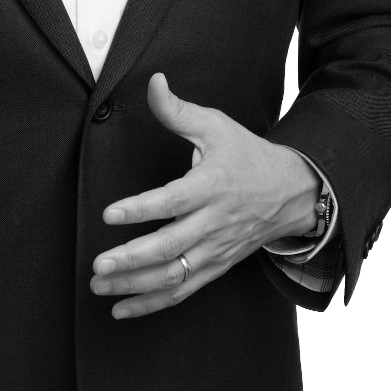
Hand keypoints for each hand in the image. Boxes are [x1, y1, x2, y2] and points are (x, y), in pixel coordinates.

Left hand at [90, 73, 319, 319]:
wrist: (292, 193)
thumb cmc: (246, 155)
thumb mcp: (216, 125)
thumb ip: (177, 110)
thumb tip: (153, 81)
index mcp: (211, 186)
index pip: (172, 201)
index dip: (141, 209)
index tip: (109, 214)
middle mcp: (213, 223)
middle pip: (170, 247)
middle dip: (131, 260)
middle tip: (98, 265)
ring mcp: (215, 250)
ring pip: (173, 276)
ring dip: (135, 286)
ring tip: (100, 287)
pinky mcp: (215, 266)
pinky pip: (182, 290)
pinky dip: (152, 303)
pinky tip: (121, 308)